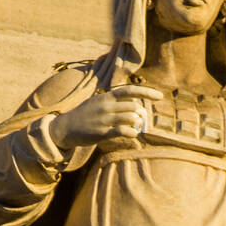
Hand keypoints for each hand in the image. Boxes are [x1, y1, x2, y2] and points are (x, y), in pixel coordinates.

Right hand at [48, 85, 162, 149]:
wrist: (65, 128)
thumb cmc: (85, 115)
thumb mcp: (99, 102)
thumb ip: (116, 102)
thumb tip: (136, 106)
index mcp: (106, 97)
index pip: (130, 91)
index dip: (147, 92)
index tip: (160, 96)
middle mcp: (106, 106)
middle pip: (133, 107)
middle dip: (141, 114)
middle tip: (140, 121)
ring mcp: (104, 119)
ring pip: (130, 118)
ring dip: (137, 124)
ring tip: (134, 127)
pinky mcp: (101, 133)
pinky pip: (122, 131)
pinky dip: (132, 133)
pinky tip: (133, 134)